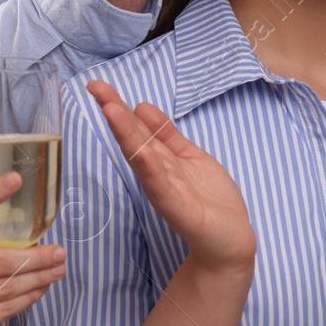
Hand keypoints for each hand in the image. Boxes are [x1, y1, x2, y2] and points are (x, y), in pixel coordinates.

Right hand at [87, 80, 256, 272]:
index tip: (98, 85)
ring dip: (126, 133)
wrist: (230, 240)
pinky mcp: (177, 207)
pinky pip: (160, 184)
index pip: (136, 128)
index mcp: (160, 160)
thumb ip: (165, 135)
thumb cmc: (210, 200)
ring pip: (141, 156)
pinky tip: (140, 151)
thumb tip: (140, 106)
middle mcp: (157, 173)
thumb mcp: (188, 156)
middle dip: (114, 111)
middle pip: (133, 137)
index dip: (118, 106)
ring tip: (110, 108)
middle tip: (95, 86)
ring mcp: (164, 189)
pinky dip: (149, 167)